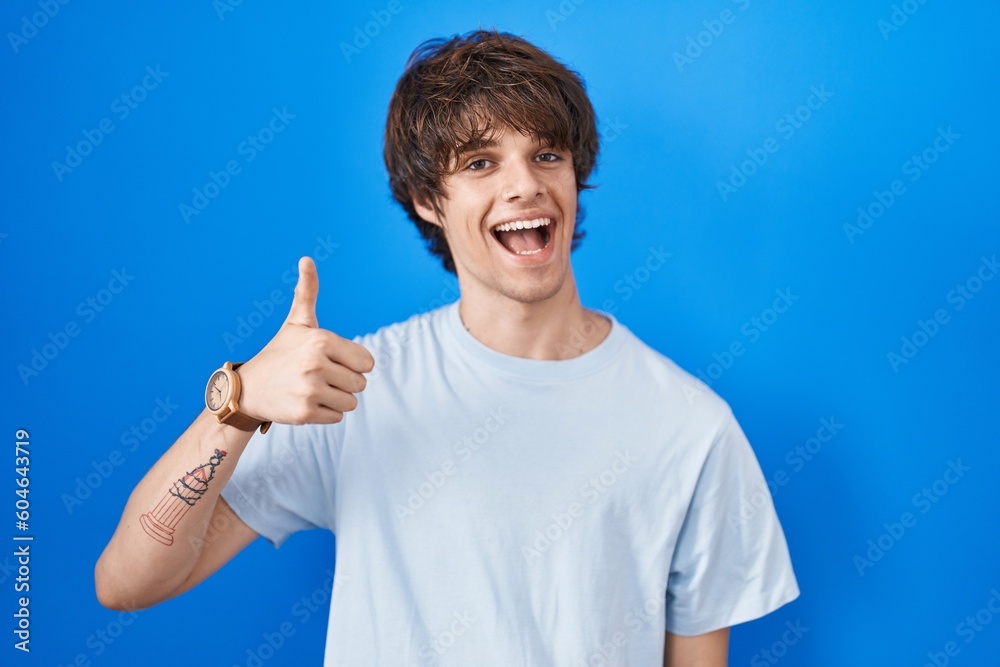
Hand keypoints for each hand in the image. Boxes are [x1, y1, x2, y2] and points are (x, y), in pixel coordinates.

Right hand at [236, 257, 374, 424]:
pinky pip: (337, 417)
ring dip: (336, 399)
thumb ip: (307, 292)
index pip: (367, 362)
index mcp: (322, 340)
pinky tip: (306, 402)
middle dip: (344, 382)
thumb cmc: (279, 353)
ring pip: (351, 402)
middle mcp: (316, 364)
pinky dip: (325, 413)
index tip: (332, 361)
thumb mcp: (297, 322)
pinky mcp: (304, 413)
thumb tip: (306, 259)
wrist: (248, 389)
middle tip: (319, 377)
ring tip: (313, 389)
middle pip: (360, 384)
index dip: (353, 364)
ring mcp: (310, 390)